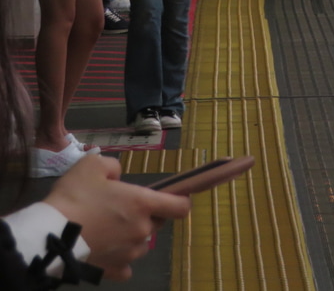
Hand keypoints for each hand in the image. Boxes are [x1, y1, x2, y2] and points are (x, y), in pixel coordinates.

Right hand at [43, 155, 190, 280]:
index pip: (180, 206)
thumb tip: (116, 176)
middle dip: (144, 216)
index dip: (179, 201)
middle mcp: (142, 230)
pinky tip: (104, 251)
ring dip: (130, 238)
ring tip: (106, 231)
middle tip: (118, 211)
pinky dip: (118, 260)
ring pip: (140, 244)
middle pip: (156, 223)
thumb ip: (112, 166)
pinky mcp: (113, 270)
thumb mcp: (92, 165)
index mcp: (143, 204)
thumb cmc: (74, 197)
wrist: (48, 235)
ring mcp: (129, 253)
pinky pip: (124, 266)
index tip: (170, 198)